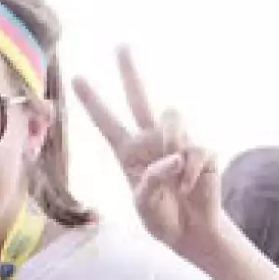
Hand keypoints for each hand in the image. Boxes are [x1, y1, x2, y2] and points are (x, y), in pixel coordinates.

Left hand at [74, 47, 222, 262]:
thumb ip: (151, 179)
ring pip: (171, 116)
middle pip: (139, 98)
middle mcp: (151, 141)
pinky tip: (189, 188)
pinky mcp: (201, 150)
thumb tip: (174, 155)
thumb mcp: (143, 204)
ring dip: (170, 140)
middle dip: (129, 72)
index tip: (77, 78)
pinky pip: (194, 149)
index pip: (108, 123)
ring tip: (175, 174)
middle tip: (120, 46)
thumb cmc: (162, 218)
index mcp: (129, 154)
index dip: (93, 102)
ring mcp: (177, 142)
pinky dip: (190, 172)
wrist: (191, 232)